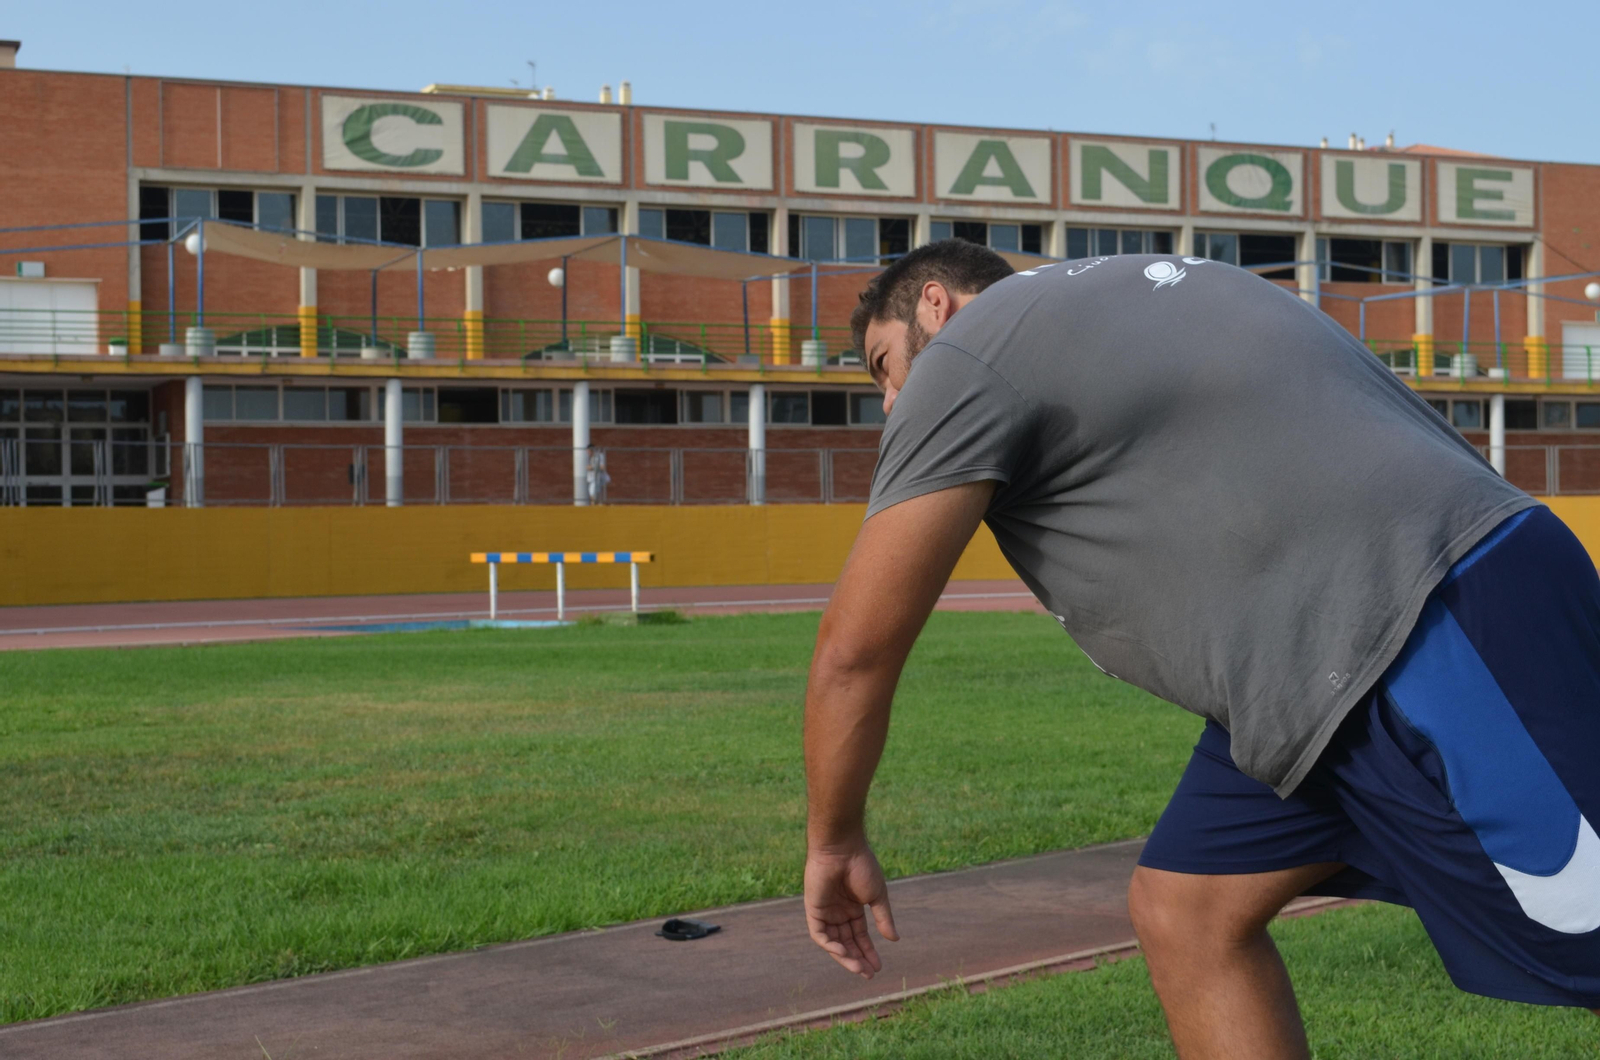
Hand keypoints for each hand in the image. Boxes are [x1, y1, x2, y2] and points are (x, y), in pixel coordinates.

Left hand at [803, 841, 899, 978]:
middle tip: (869, 974)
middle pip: (847, 942)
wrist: (842, 849)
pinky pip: (820, 934)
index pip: (860, 936)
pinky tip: (843, 953)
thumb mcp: (877, 896)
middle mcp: (838, 912)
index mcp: (853, 907)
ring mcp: (825, 911)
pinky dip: (830, 946)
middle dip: (858, 959)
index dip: (868, 951)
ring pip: (834, 942)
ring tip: (859, 969)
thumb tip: (894, 939)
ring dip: (845, 957)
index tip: (879, 967)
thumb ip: (883, 918)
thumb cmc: (861, 867)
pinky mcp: (813, 909)